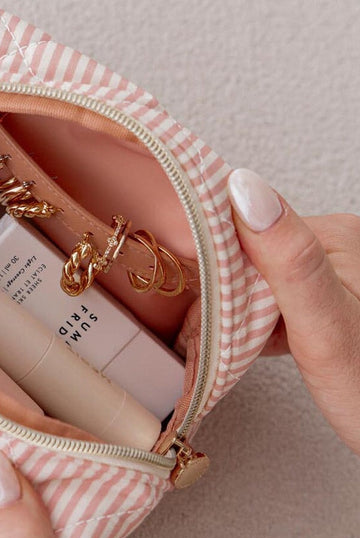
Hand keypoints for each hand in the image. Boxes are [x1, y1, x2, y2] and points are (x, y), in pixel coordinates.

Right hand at [228, 168, 359, 452]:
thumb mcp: (324, 327)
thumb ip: (288, 259)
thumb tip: (243, 188)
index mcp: (336, 235)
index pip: (244, 231)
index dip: (213, 269)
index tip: (200, 310)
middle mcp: (336, 244)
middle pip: (247, 255)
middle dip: (222, 297)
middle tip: (216, 342)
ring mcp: (330, 273)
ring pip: (254, 280)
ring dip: (234, 314)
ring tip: (234, 349)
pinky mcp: (325, 298)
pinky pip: (272, 299)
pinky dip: (255, 325)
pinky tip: (255, 348)